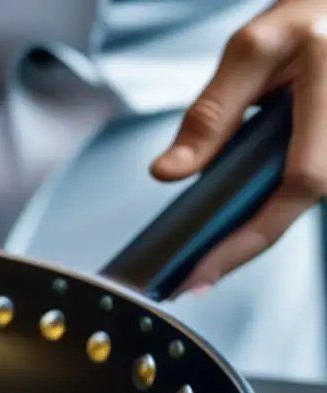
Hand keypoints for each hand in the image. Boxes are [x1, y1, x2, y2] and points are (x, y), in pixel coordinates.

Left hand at [150, 0, 326, 294]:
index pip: (300, 183)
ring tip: (202, 260)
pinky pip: (302, 187)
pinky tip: (228, 227)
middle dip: (243, 246)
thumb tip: (169, 171)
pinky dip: (263, 208)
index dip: (252, 234)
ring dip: (251, 231)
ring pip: (300, 201)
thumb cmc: (310, 16)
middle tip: (192, 279)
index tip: (205, 269)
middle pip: (298, 204)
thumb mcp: (252, 49)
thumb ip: (211, 113)